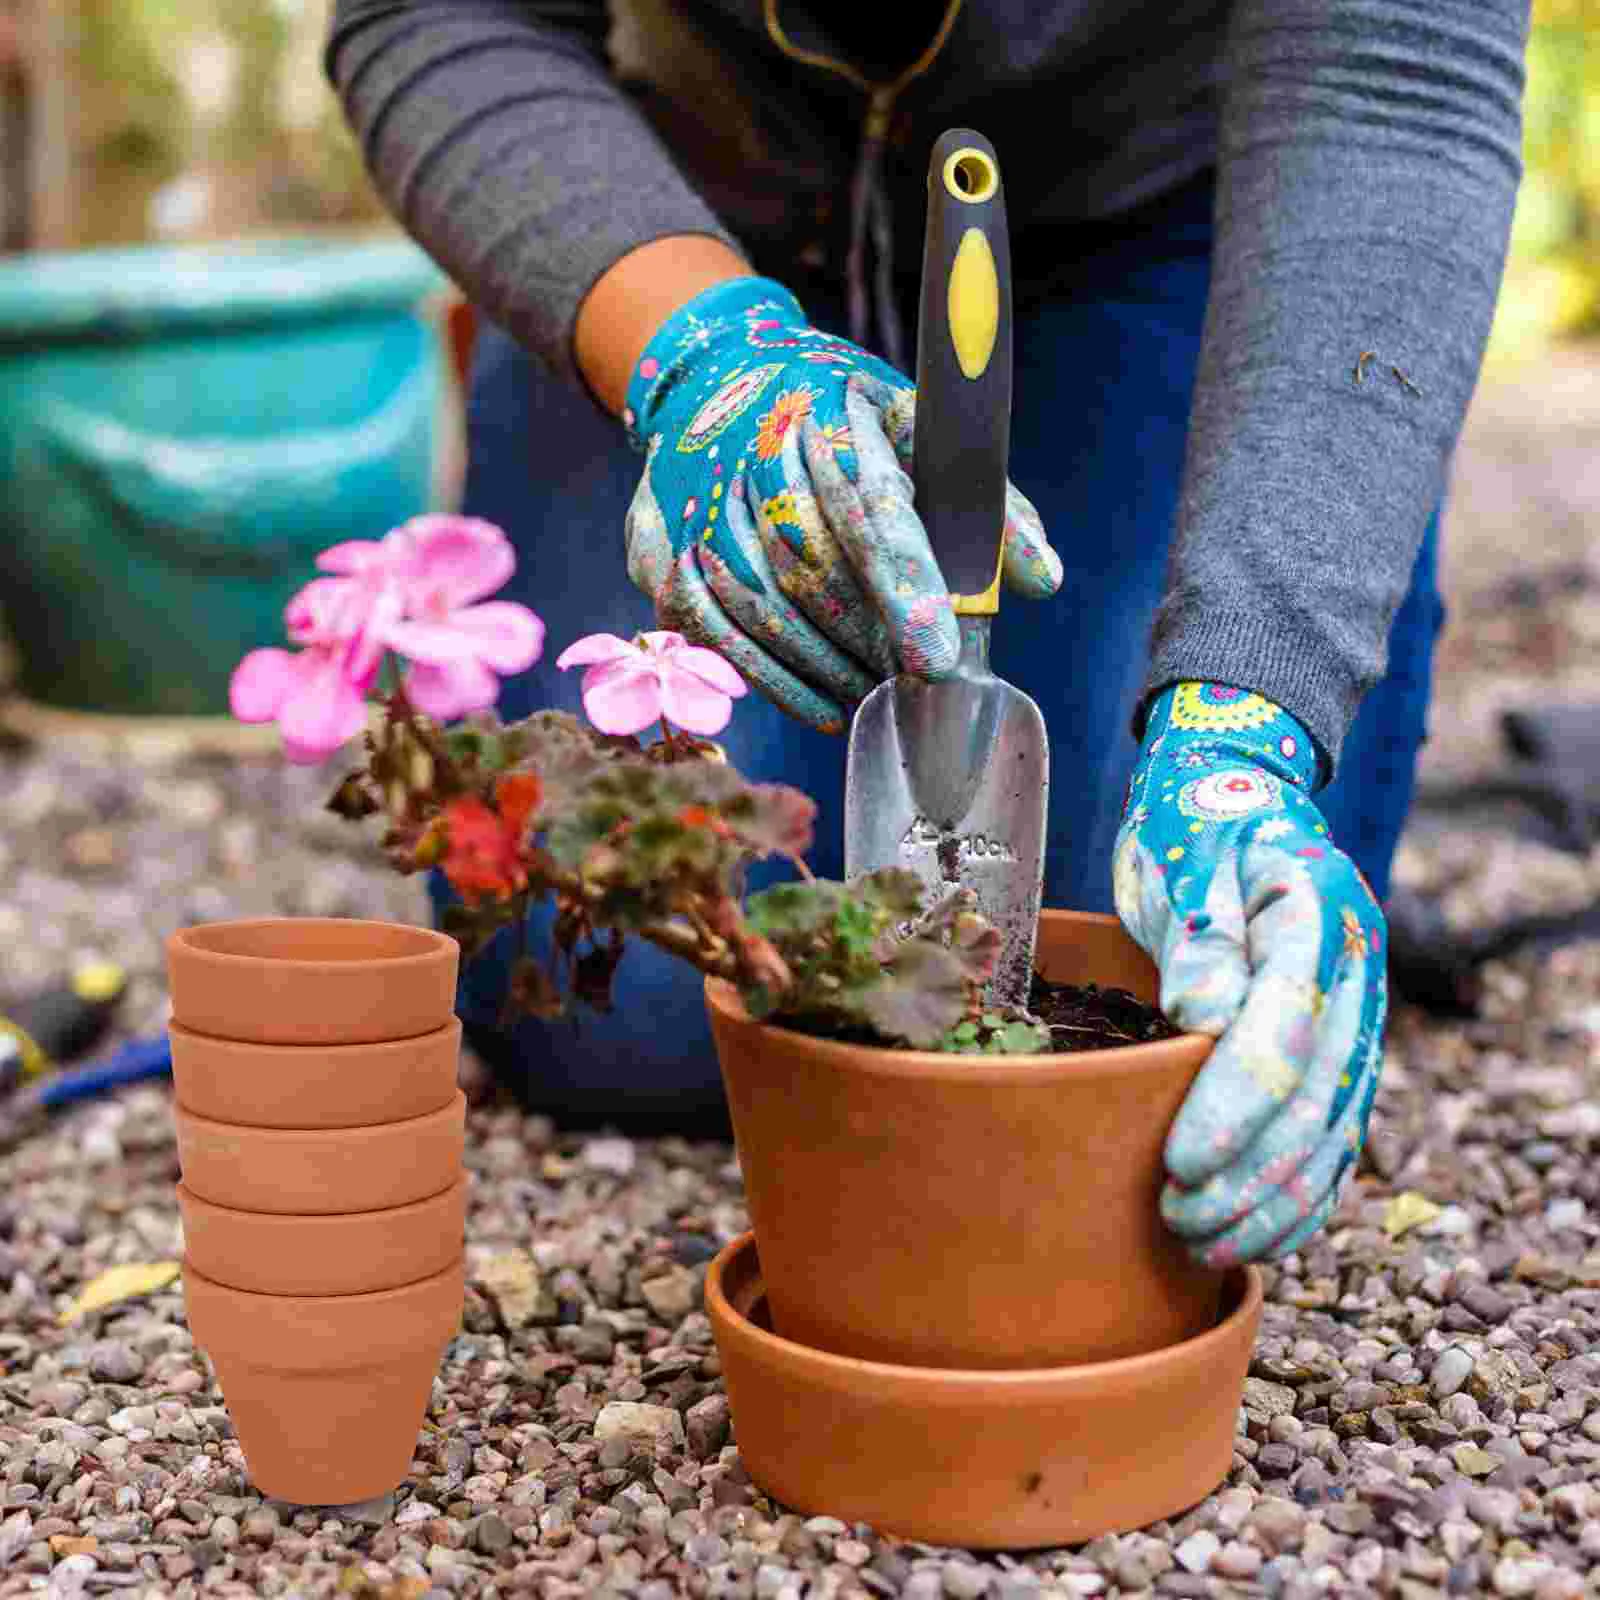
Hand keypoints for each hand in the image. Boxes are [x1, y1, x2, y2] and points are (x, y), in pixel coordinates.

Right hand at [620, 277, 1061, 733]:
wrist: (718, 378)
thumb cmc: (841, 416)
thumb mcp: (921, 432)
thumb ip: (987, 504)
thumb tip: (1043, 580)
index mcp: (832, 412)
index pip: (870, 508)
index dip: (906, 588)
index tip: (939, 660)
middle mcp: (752, 450)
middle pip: (811, 567)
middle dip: (867, 640)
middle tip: (912, 685)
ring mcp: (697, 500)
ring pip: (759, 605)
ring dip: (824, 667)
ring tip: (874, 699)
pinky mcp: (661, 547)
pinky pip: (712, 630)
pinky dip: (772, 680)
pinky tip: (824, 706)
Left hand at [1112, 682, 1387, 1266]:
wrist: (1233, 794)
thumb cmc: (1195, 822)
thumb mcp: (1185, 857)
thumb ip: (1202, 933)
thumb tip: (1206, 1020)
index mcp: (1317, 917)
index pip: (1283, 1030)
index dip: (1234, 1106)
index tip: (1179, 1162)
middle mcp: (1353, 973)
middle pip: (1316, 1096)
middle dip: (1251, 1175)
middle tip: (1182, 1221)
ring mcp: (1355, 1012)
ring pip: (1333, 1128)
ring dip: (1276, 1199)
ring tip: (1208, 1243)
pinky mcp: (1338, 1041)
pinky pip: (1335, 1129)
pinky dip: (1303, 1190)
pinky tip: (1261, 1234)